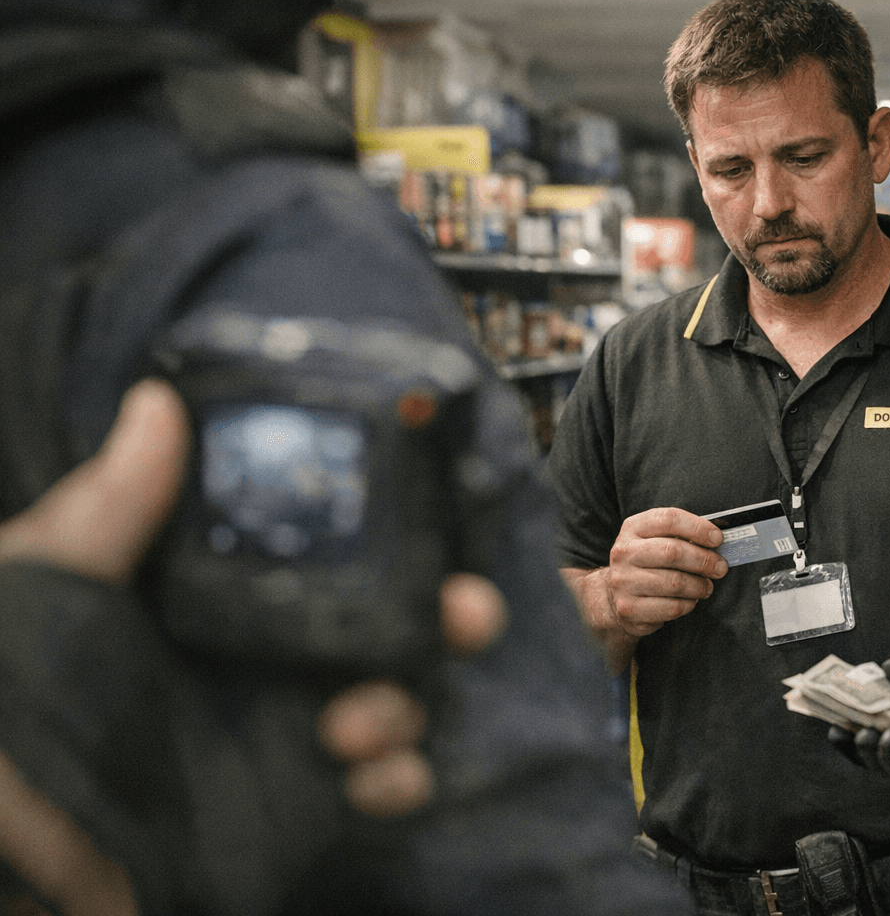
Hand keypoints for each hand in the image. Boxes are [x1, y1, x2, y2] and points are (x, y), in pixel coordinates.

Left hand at [0, 380, 510, 910]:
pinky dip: (402, 779)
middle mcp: (263, 653)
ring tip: (351, 725)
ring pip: (403, 694)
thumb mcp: (40, 592)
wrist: (4, 866)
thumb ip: (103, 511)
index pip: (319, 541)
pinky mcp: (301, 811)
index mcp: (208, 592)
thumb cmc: (13, 709)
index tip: (427, 503)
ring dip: (409, 699)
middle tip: (462, 612)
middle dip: (447, 610)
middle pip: (389, 615)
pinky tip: (372, 778)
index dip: (384, 522)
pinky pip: (386, 786)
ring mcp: (288, 731)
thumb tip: (159, 404)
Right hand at [563, 507, 724, 668]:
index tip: (718, 539)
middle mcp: (624, 552)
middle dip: (704, 560)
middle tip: (720, 568)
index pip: (669, 519)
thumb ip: (684, 535)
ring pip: (674, 583)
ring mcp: (623, 581)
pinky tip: (690, 600)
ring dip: (699, 586)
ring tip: (707, 586)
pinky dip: (688, 605)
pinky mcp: (628, 608)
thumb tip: (718, 541)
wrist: (615, 594)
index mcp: (633, 528)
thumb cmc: (649, 562)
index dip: (698, 528)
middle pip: (673, 551)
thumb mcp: (658, 539)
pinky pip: (671, 607)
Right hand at [830, 650, 889, 797]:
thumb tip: (887, 667)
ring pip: (886, 760)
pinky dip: (889, 758)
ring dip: (870, 747)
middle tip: (838, 724)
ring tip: (865, 732)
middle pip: (881, 739)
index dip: (864, 710)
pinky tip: (887, 739)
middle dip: (856, 733)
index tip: (841, 703)